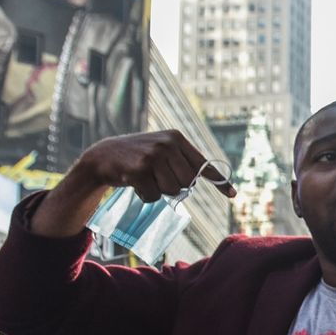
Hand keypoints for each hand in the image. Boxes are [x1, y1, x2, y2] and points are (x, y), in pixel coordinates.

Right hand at [73, 131, 234, 201]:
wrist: (103, 155)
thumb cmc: (137, 156)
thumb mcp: (162, 151)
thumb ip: (181, 161)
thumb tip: (199, 179)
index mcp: (176, 138)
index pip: (203, 164)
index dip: (218, 181)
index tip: (233, 195)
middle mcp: (167, 144)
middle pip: (188, 182)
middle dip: (175, 186)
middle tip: (158, 178)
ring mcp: (152, 156)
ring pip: (172, 191)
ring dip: (159, 191)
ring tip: (146, 178)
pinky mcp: (138, 170)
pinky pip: (154, 196)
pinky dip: (146, 196)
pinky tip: (135, 183)